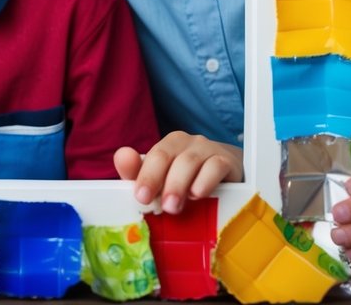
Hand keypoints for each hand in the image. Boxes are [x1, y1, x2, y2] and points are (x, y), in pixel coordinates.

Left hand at [114, 131, 242, 213]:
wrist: (230, 177)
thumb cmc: (190, 181)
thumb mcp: (165, 180)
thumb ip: (138, 173)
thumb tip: (121, 155)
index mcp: (168, 145)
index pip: (153, 156)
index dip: (145, 175)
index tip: (141, 197)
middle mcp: (186, 143)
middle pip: (167, 155)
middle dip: (158, 180)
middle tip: (157, 205)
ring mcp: (207, 149)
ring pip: (189, 161)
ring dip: (179, 184)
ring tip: (173, 207)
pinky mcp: (227, 161)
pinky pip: (216, 166)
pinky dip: (205, 181)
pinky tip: (198, 195)